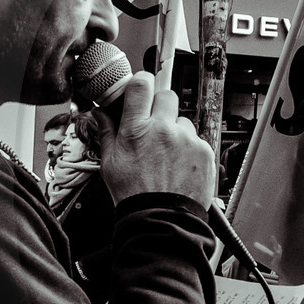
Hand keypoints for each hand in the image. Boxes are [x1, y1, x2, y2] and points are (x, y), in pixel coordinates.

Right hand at [97, 73, 215, 208]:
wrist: (161, 220)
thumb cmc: (134, 194)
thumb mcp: (110, 163)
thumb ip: (107, 132)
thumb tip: (100, 113)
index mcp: (136, 129)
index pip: (141, 85)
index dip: (141, 83)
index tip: (141, 88)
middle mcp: (163, 130)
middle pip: (166, 96)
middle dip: (160, 107)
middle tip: (154, 126)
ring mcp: (186, 140)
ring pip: (182, 121)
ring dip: (175, 132)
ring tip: (167, 156)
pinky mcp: (204, 151)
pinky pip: (196, 140)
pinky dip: (189, 150)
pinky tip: (179, 167)